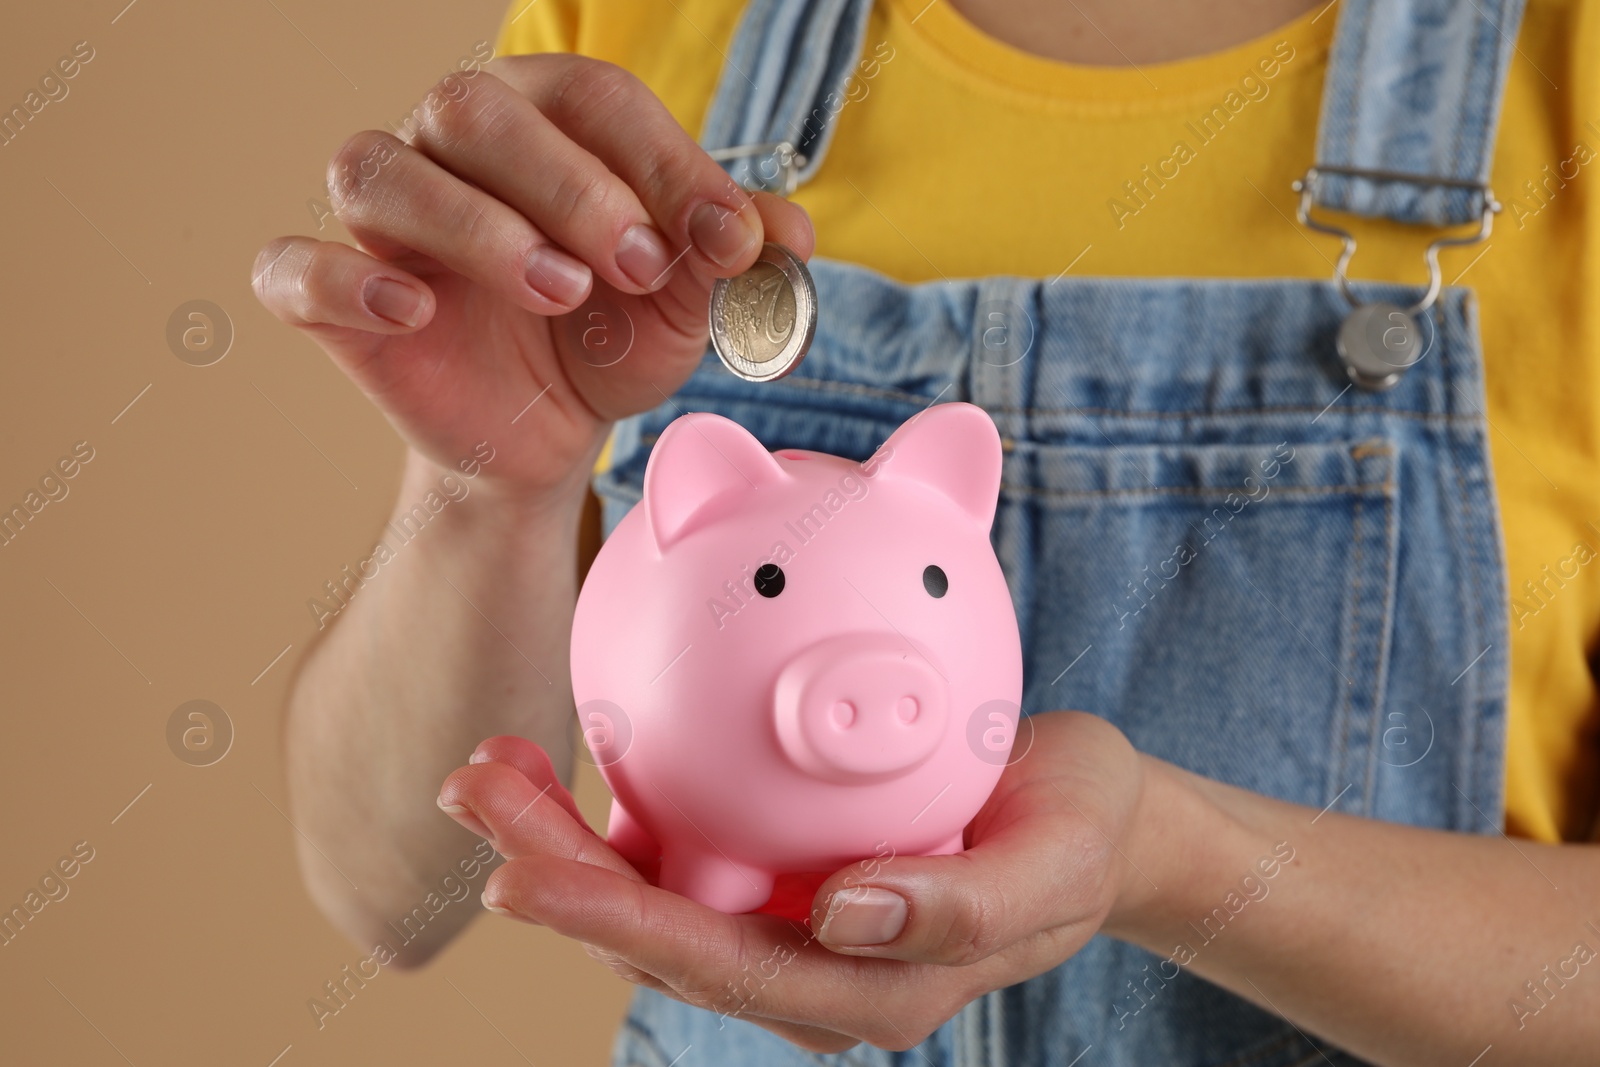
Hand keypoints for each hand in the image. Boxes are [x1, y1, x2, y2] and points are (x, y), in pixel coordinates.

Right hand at [252, 54, 813, 501]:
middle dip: (569, 185)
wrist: (545, 435)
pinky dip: (344, 281)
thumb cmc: (610, 340)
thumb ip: (733, 258)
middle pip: (475, 110)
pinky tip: (413, 314)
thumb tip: (786, 230)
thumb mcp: (687, 304)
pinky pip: (295, 268)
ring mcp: (382, 220)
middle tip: (637, 266)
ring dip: (475, 227)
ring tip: (559, 294)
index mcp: (544, 123)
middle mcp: (449, 148)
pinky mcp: (330, 300)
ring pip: (380, 169)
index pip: (590, 98)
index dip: (661, 161)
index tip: (725, 239)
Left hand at [437, 712, 1148, 1051]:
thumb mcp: (1055, 862)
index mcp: (862, 988)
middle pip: (654, 933)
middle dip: (554, 870)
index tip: (524, 872)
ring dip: (560, 840)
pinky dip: (613, 810)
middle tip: (474, 788)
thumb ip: (964, 905)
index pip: (717, 962)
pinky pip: (680, 850)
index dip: (614, 922)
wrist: (1086, 817)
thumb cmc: (1076, 836)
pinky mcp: (779, 872)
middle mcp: (806, 966)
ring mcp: (785, 923)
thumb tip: (844, 915)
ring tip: (488, 767)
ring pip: (649, 896)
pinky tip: (569, 752)